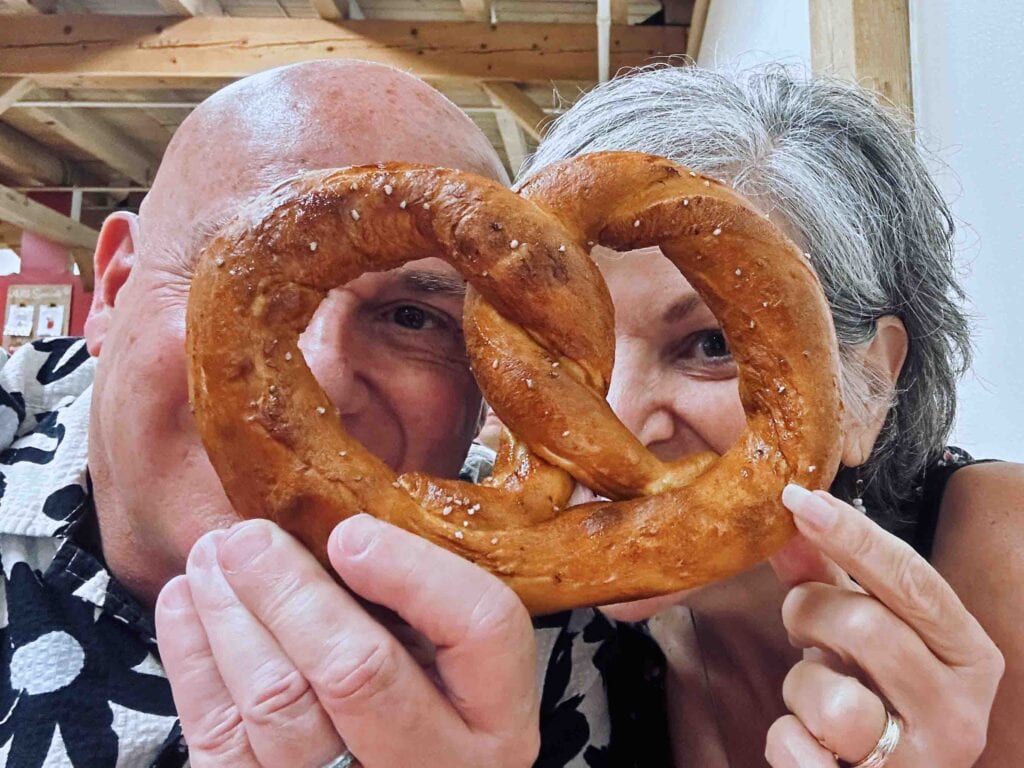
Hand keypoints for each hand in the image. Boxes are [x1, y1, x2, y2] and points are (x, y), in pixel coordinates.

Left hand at [155, 515, 539, 767]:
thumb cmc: (417, 695)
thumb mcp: (448, 651)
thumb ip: (423, 601)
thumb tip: (345, 524)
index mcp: (496, 717)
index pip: (481, 628)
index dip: (415, 572)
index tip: (353, 534)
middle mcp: (439, 764)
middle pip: (361, 673)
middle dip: (294, 593)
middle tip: (250, 538)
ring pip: (281, 704)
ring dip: (234, 618)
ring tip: (213, 560)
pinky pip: (223, 740)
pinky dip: (197, 663)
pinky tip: (187, 607)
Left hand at [765, 485, 1003, 766]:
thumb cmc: (877, 697)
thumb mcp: (860, 634)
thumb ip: (828, 576)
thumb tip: (791, 517)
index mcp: (968, 654)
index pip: (913, 579)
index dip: (853, 536)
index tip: (799, 499)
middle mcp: (960, 710)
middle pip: (864, 626)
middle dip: (808, 615)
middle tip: (800, 626)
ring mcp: (923, 760)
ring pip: (831, 698)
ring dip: (799, 688)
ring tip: (816, 697)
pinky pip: (797, 750)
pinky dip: (786, 740)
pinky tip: (808, 742)